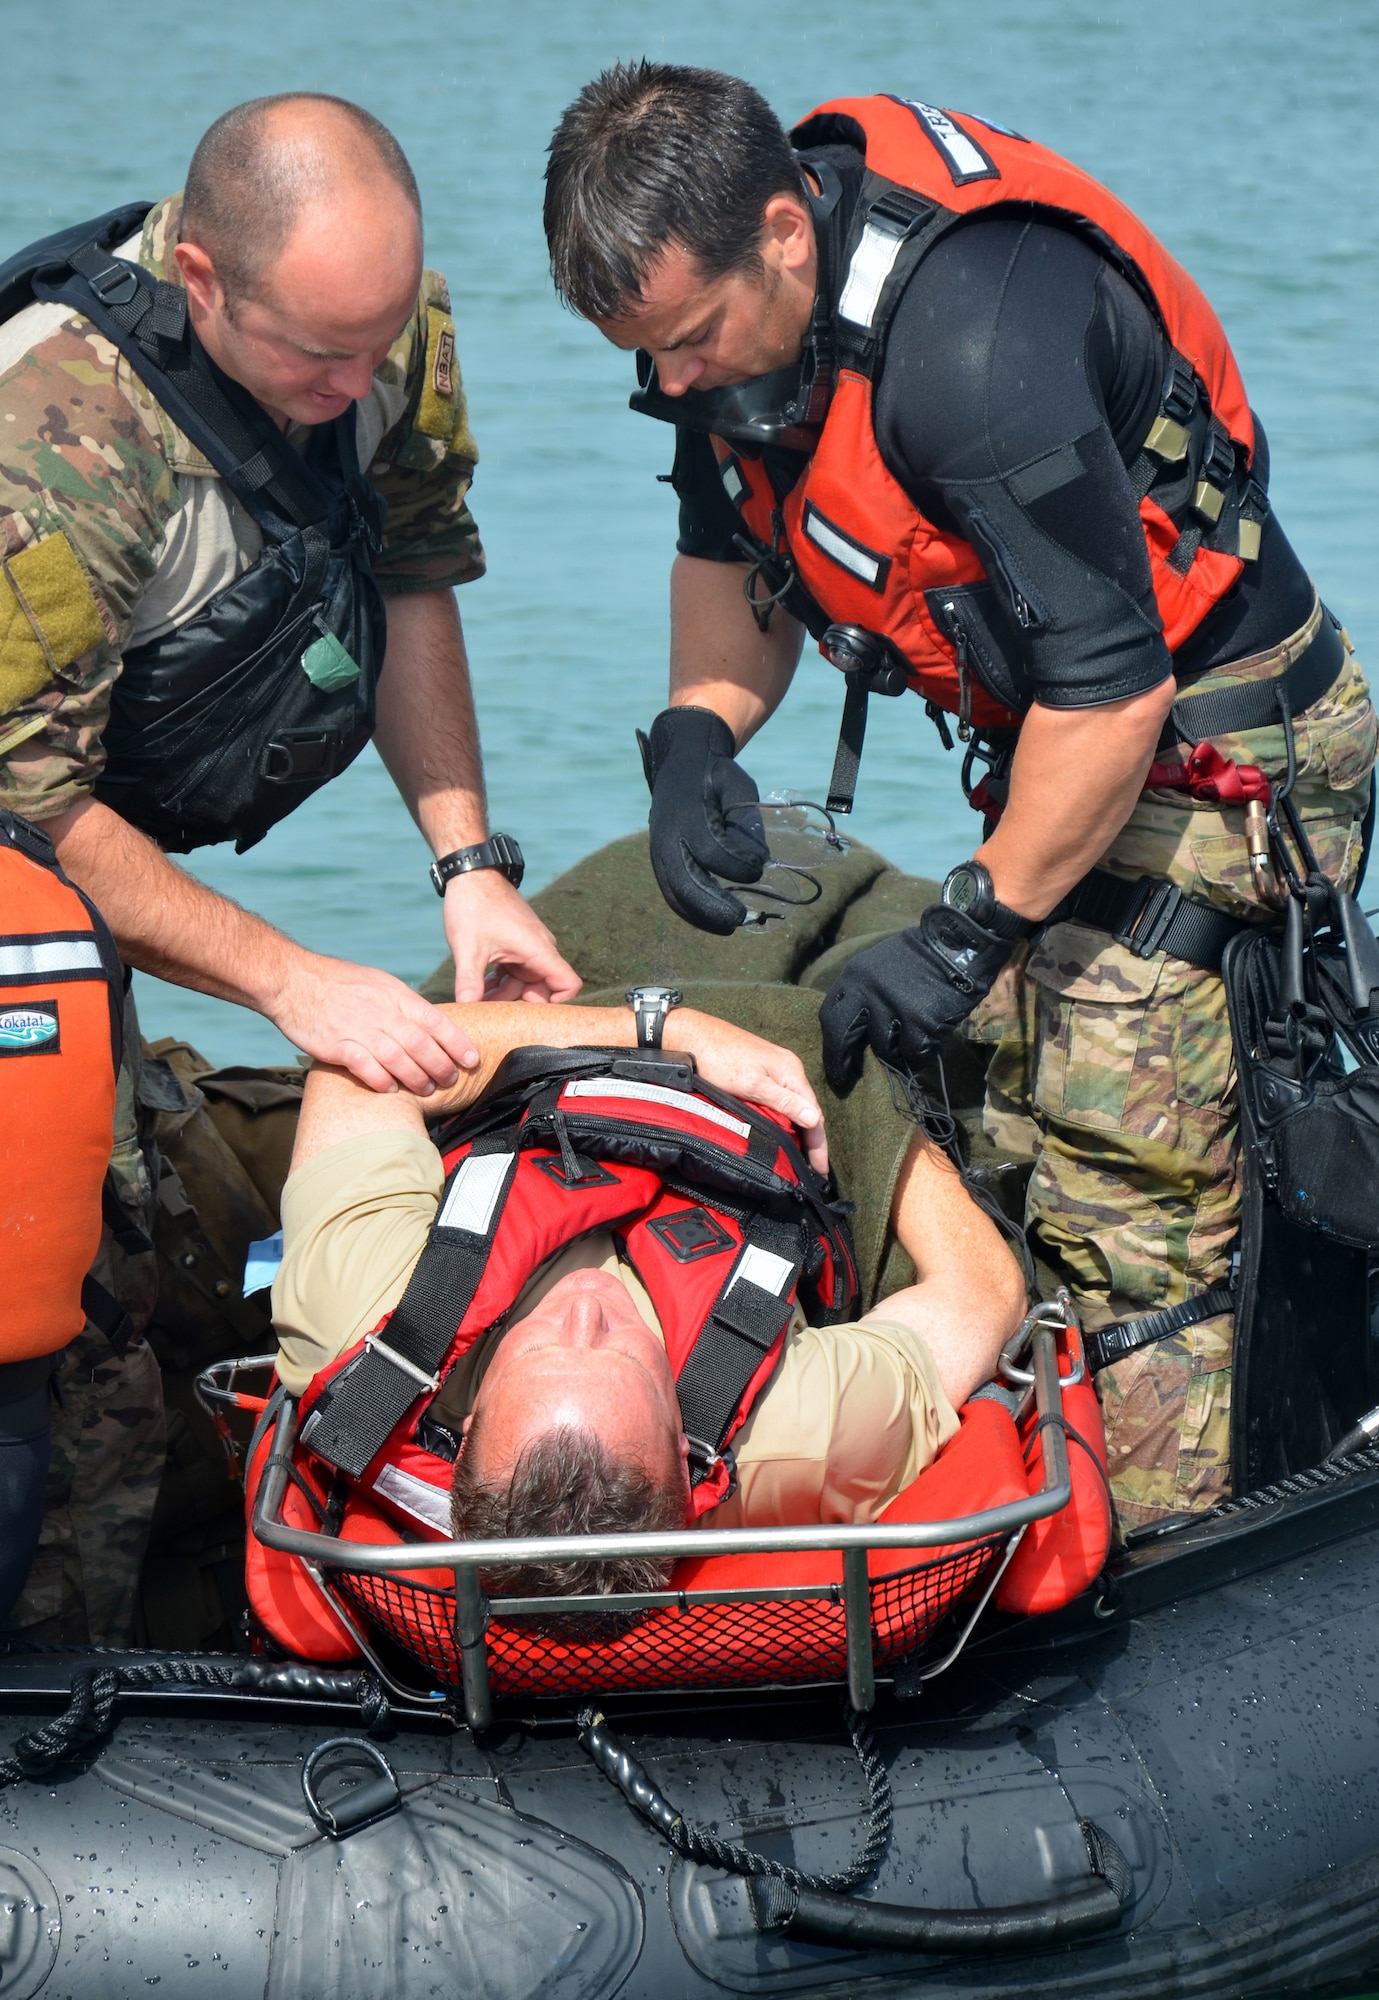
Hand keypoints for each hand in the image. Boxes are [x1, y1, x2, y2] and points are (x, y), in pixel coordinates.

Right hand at [269, 950, 481, 1094]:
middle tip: (451, 1082)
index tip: (472, 1060)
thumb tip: (428, 1024)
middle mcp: (381, 1012)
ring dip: (416, 1078)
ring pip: (398, 1058)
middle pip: (421, 1044)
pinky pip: (365, 1066)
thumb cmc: (337, 983)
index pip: (435, 1021)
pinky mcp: (336, 1045)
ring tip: (427, 1090)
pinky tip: (391, 1090)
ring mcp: (359, 1028)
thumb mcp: (378, 984)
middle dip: (441, 1066)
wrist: (292, 980)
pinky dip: (381, 1080)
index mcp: (395, 995)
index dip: (457, 1043)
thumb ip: (403, 1005)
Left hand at [444, 868, 582, 1003]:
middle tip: (491, 1014)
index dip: (558, 1003)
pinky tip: (478, 987)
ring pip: (525, 982)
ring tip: (476, 999)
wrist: (470, 873)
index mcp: (538, 950)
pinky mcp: (516, 944)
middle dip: (518, 1003)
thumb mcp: (468, 948)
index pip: (568, 984)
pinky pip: (515, 972)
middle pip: (542, 989)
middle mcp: (539, 949)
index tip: (530, 1014)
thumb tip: (466, 1009)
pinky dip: (500, 982)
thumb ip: (469, 982)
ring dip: (504, 994)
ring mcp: (528, 947)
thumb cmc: (474, 905)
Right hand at [640, 706, 766, 934]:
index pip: (711, 851)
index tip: (760, 868)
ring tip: (730, 927)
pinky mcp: (659, 862)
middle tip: (744, 919)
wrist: (680, 762)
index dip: (737, 866)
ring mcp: (658, 851)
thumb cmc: (715, 775)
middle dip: (716, 907)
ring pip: (675, 895)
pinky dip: (691, 912)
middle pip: (686, 883)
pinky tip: (713, 921)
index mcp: (687, 814)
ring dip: (702, 917)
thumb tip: (759, 860)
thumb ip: (747, 821)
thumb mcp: (738, 785)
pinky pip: (671, 894)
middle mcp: (666, 836)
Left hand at [673, 1007, 827, 1171]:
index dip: (818, 1145)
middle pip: (807, 1109)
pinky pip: (780, 1099)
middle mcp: (788, 1068)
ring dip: (798, 1130)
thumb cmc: (718, 1059)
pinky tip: (780, 1132)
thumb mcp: (752, 1085)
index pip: (814, 1113)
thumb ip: (784, 1102)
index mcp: (791, 1071)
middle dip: (811, 1140)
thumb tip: (815, 1120)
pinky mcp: (759, 1070)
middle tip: (813, 1170)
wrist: (688, 1035)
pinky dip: (784, 1118)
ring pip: (793, 1105)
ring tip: (799, 1158)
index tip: (821, 1171)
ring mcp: (773, 1069)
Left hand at [818, 905, 1017, 1094]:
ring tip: (912, 1042)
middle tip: (847, 1080)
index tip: (835, 1061)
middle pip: (843, 1036)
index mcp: (855, 976)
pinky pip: (914, 1053)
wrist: (959, 944)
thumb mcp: (880, 965)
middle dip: (843, 1062)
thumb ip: (864, 992)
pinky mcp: (920, 1021)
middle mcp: (868, 990)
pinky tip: (931, 1041)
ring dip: (897, 1053)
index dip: (830, 1043)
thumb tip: (854, 1030)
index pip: (830, 1016)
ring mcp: (893, 1006)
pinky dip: (922, 1054)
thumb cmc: (920, 957)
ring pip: (884, 1049)